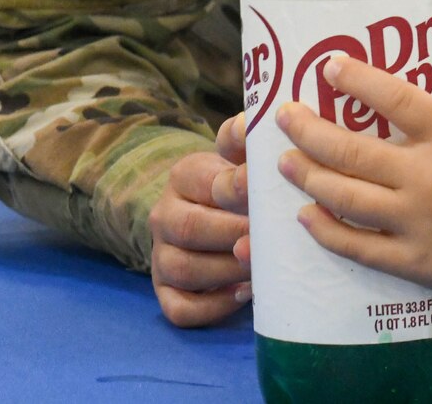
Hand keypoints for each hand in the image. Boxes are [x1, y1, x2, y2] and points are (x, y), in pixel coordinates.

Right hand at [148, 113, 251, 326]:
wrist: (213, 212)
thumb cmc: (240, 183)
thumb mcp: (242, 156)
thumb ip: (248, 140)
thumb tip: (254, 123)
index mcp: (185, 175)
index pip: (206, 184)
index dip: (238, 190)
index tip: (269, 194)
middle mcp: (165, 214)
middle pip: (189, 228)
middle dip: (232, 234)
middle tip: (269, 239)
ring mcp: (161, 256)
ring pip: (183, 270)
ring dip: (225, 272)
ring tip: (261, 269)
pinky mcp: (166, 291)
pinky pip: (179, 309)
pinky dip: (212, 307)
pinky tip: (243, 296)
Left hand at [277, 47, 431, 300]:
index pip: (398, 99)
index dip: (359, 80)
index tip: (327, 66)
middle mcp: (428, 177)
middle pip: (353, 151)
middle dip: (309, 131)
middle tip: (283, 117)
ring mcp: (415, 221)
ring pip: (345, 198)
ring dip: (308, 176)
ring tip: (283, 162)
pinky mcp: (410, 259)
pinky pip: (356, 245)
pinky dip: (325, 230)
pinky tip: (305, 215)